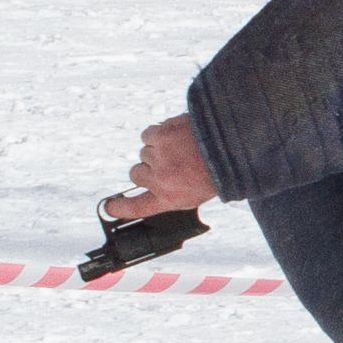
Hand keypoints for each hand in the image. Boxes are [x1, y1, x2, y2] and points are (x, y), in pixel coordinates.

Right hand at [102, 115, 218, 218]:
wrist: (232, 146)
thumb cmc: (216, 172)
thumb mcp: (197, 194)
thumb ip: (172, 193)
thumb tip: (152, 188)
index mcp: (170, 198)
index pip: (138, 207)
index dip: (122, 208)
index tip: (110, 208)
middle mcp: (160, 180)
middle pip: (136, 174)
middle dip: (148, 169)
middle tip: (169, 164)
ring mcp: (158, 157)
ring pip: (144, 153)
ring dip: (158, 150)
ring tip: (181, 149)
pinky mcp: (159, 136)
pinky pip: (148, 135)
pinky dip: (159, 135)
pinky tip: (176, 137)